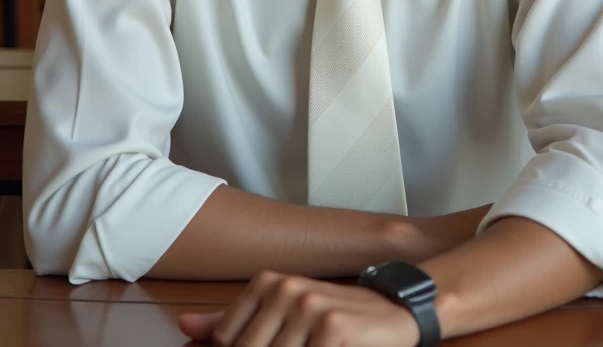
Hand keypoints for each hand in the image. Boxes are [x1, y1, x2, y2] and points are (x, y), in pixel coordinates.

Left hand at [177, 269, 420, 345]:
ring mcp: (308, 308)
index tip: (275, 344)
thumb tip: (186, 329)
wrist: (395, 309)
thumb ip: (235, 322)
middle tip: (300, 344)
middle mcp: (284, 289)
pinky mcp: (332, 330)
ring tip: (316, 344)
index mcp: (267, 283)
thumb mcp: (284, 312)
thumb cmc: (337, 317)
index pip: (227, 341)